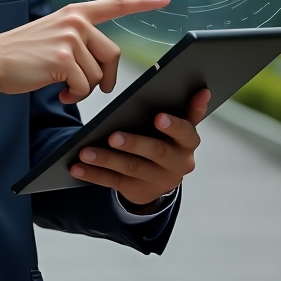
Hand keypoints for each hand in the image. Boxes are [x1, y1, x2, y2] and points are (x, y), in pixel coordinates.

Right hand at [0, 0, 170, 103]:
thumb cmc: (22, 53)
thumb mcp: (53, 34)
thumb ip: (78, 39)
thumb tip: (101, 65)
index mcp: (75, 13)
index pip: (115, 5)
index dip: (142, 3)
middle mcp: (75, 21)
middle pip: (113, 55)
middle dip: (106, 77)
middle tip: (92, 87)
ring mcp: (70, 39)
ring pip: (98, 75)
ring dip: (83, 88)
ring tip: (63, 86)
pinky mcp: (63, 59)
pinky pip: (84, 86)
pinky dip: (74, 95)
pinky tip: (60, 92)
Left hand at [68, 89, 210, 207]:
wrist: (160, 179)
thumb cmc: (167, 140)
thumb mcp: (179, 128)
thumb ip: (189, 110)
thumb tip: (203, 90)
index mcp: (187, 144)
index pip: (186, 133)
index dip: (174, 126)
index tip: (159, 116)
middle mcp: (176, 164)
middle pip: (156, 152)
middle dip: (134, 143)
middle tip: (113, 136)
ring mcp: (156, 180)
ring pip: (130, 168)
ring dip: (106, 159)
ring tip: (86, 151)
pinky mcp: (136, 190)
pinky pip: (113, 182)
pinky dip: (93, 174)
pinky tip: (77, 167)